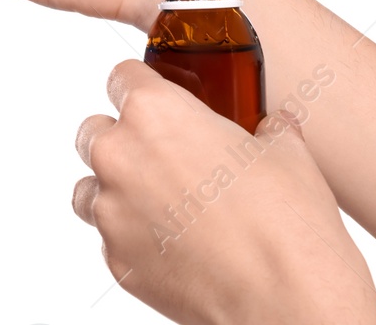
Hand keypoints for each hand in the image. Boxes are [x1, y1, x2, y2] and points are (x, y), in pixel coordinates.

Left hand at [72, 61, 375, 324]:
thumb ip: (267, 127)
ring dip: (115, 189)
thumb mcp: (286, 151)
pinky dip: (131, 236)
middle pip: (95, 130)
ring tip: (162, 203)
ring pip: (89, 186)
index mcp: (154, 113)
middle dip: (123, 139)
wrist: (284, 297)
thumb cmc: (285, 222)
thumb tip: (272, 126)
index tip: (155, 97)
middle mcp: (119, 156)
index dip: (141, 86)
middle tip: (163, 156)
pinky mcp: (115, 259)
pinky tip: (171, 243)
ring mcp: (111, 212)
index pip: (122, 78)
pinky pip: (109, 237)